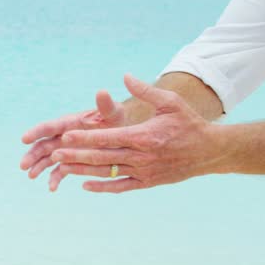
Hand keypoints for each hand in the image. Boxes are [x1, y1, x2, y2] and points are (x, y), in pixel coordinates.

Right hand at [20, 86, 129, 190]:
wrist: (122, 136)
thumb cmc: (117, 120)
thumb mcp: (114, 113)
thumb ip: (106, 105)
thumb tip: (102, 91)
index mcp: (69, 123)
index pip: (49, 127)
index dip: (36, 132)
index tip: (24, 139)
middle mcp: (63, 136)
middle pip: (43, 145)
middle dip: (32, 155)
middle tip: (23, 165)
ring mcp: (66, 150)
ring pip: (47, 158)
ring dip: (38, 167)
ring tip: (31, 176)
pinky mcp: (71, 161)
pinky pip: (59, 171)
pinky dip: (54, 179)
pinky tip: (52, 188)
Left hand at [49, 74, 228, 192]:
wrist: (210, 150)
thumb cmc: (189, 123)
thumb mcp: (170, 102)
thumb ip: (146, 90)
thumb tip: (125, 76)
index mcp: (144, 136)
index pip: (107, 137)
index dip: (85, 137)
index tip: (65, 135)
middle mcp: (142, 156)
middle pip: (102, 157)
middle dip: (77, 155)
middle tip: (54, 154)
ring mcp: (144, 172)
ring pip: (108, 173)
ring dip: (84, 171)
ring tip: (62, 168)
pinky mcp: (148, 182)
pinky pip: (121, 187)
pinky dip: (103, 187)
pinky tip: (85, 185)